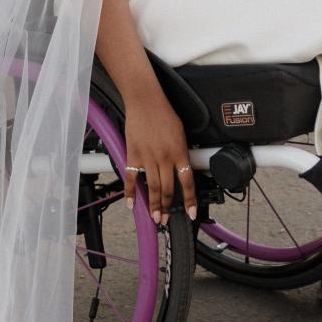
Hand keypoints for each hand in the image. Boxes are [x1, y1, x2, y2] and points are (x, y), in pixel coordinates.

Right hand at [122, 89, 196, 225]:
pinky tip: (132, 203)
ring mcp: (148, 158)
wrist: (145, 101)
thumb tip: (183, 168)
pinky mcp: (133, 155)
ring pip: (152, 187)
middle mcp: (164, 157)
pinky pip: (132, 178)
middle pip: (167, 189)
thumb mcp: (181, 133)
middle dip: (167, 207)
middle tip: (165, 220)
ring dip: (153, 204)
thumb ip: (182, 152)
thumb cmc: (164, 113)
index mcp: (179, 152)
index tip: (190, 213)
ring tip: (153, 217)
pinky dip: (131, 192)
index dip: (189, 200)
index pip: (187, 182)